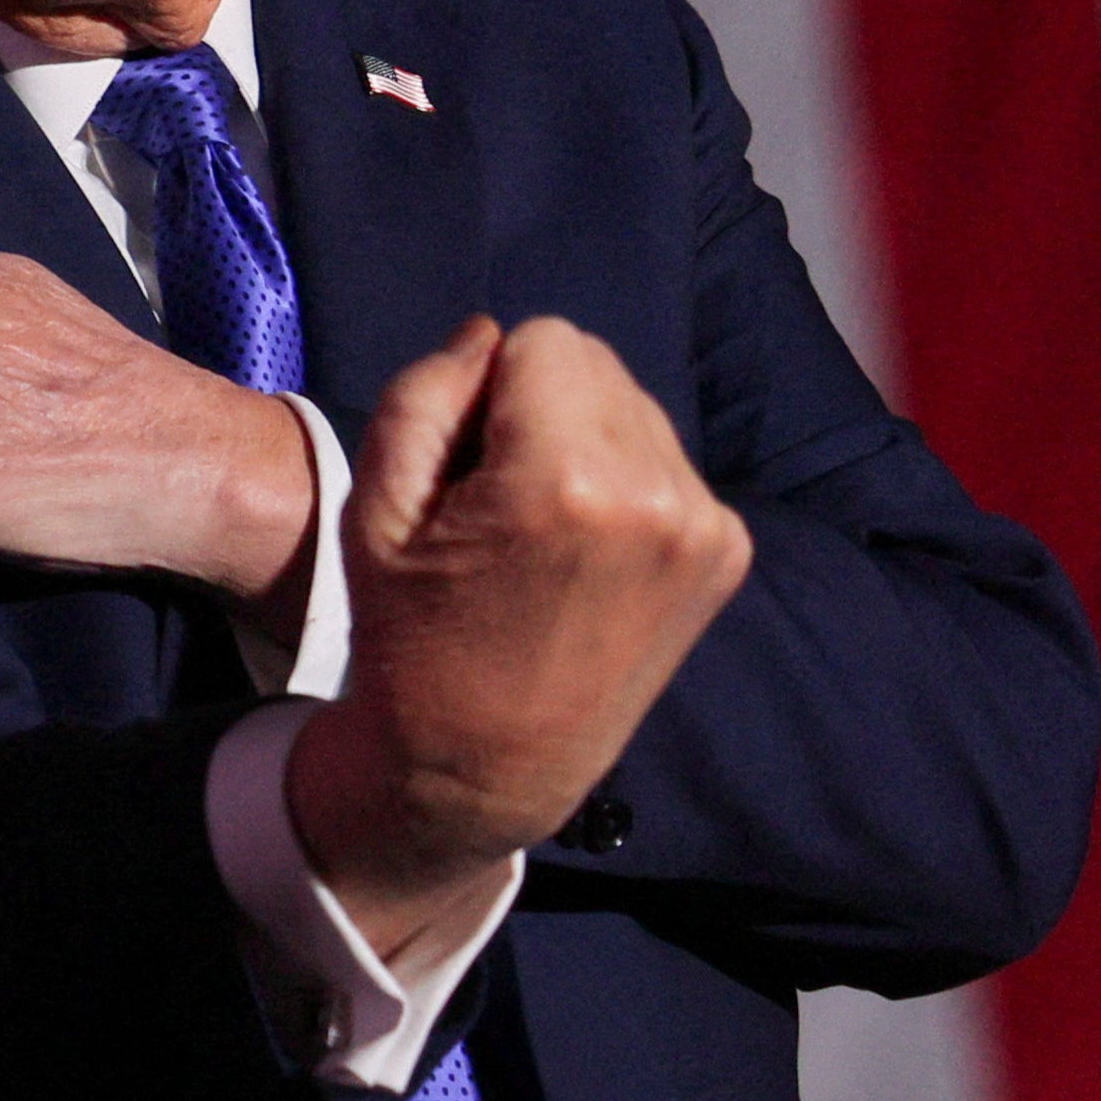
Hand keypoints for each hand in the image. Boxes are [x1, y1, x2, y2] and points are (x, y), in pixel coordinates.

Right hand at [286, 315, 752, 959]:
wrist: (488, 764)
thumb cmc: (412, 634)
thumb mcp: (374, 510)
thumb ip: (423, 395)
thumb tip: (489, 336)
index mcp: (564, 479)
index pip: (542, 337)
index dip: (488, 387)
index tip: (466, 466)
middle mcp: (655, 493)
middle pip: (595, 363)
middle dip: (543, 404)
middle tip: (498, 499)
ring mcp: (704, 527)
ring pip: (634, 406)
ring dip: (587, 439)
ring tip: (543, 528)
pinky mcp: (726, 552)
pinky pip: (666, 459)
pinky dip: (625, 482)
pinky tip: (586, 550)